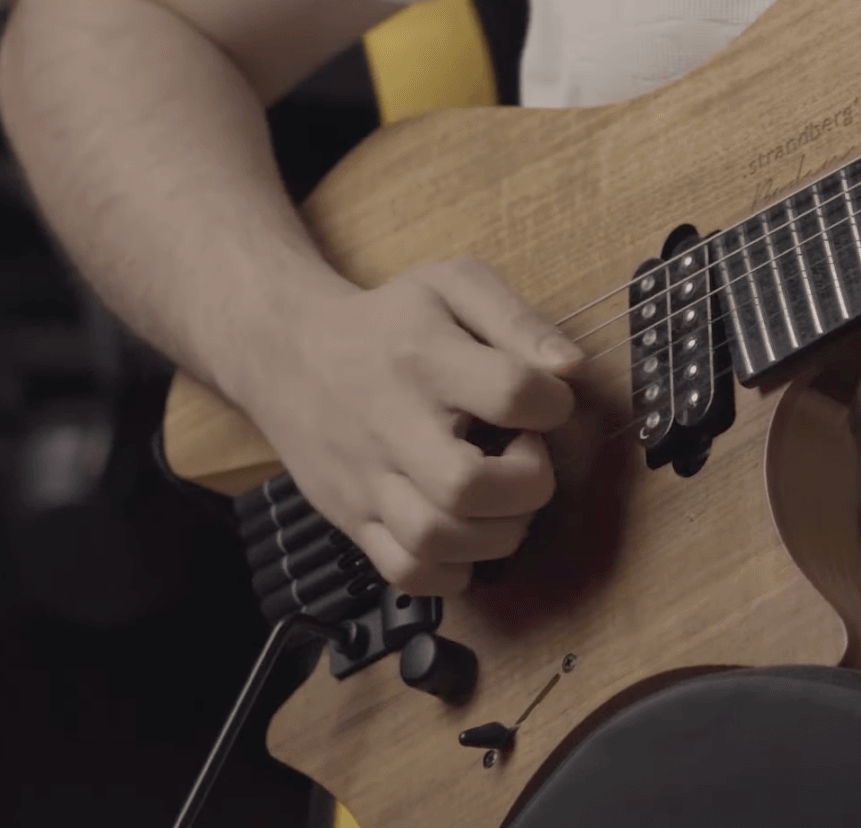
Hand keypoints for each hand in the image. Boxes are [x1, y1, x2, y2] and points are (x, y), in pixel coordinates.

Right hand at [231, 256, 582, 596]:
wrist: (288, 352)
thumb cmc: (387, 321)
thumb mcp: (452, 286)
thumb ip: (518, 319)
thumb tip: (571, 368)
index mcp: (425, 359)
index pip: (512, 393)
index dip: (553, 403)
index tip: (548, 401)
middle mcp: (392, 426)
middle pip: (468, 487)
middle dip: (528, 483)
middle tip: (526, 456)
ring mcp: (368, 481)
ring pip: (436, 540)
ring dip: (498, 532)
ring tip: (502, 497)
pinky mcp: (352, 520)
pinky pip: (407, 574)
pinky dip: (454, 571)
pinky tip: (469, 533)